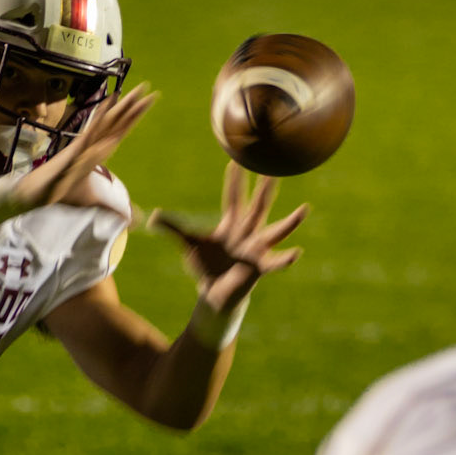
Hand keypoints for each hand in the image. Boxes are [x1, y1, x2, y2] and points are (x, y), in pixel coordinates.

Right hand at [15, 83, 156, 211]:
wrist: (38, 194)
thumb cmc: (62, 193)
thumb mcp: (93, 204)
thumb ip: (112, 209)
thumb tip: (131, 220)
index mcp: (98, 152)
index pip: (121, 132)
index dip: (135, 118)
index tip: (149, 103)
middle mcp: (92, 145)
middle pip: (116, 123)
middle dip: (132, 107)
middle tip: (148, 89)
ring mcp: (82, 146)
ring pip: (105, 124)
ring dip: (119, 109)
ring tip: (133, 92)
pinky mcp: (73, 153)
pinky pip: (90, 137)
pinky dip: (99, 123)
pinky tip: (108, 108)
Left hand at [154, 162, 306, 315]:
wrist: (215, 292)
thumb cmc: (205, 265)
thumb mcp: (188, 244)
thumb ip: (173, 228)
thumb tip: (151, 217)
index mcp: (232, 224)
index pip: (234, 197)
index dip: (234, 181)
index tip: (235, 161)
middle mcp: (248, 232)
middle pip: (259, 206)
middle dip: (265, 188)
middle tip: (274, 170)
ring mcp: (256, 249)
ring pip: (276, 231)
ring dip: (290, 222)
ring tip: (304, 210)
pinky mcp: (259, 267)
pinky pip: (276, 262)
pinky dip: (286, 258)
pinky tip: (296, 253)